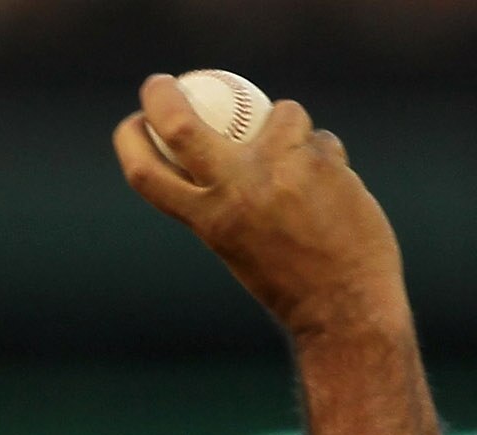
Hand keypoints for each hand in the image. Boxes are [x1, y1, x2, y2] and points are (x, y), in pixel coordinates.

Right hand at [113, 76, 411, 343]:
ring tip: (303, 165)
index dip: (130, 141)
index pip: (148, 174)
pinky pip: (320, 140)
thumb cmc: (290, 283)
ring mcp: (280, 171)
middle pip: (182, 127)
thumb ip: (222, 203)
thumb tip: (210, 152)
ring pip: (281, 115)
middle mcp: (236, 192)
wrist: (346, 307)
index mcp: (208, 221)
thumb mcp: (237, 246)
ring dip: (290, 128)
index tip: (133, 122)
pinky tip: (334, 191)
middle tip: (162, 84)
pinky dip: (325, 158)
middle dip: (161, 97)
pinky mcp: (322, 160)